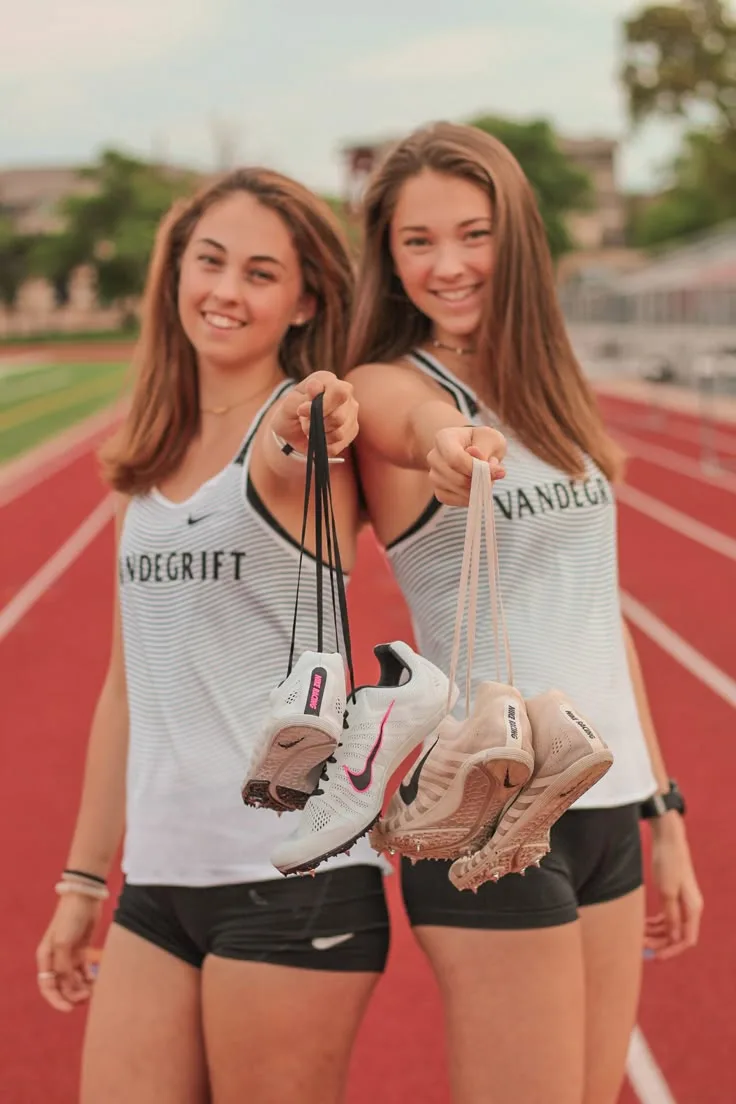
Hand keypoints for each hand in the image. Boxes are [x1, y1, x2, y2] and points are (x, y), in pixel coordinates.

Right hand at [36, 894, 101, 1011]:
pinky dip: (88, 977)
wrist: (85, 897)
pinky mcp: (81, 950)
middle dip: (73, 994)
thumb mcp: (63, 944)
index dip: (57, 1001)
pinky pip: (83, 970)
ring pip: (73, 979)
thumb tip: (67, 986)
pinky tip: (95, 979)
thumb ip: (63, 967)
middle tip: (87, 997)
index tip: (70, 1009)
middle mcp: (55, 959)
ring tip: (93, 989)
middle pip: (61, 986)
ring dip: (82, 987)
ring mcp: (68, 955)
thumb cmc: (69, 919)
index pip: (47, 987)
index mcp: (45, 958)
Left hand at [272, 372, 357, 457]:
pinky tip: (319, 438)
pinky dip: (325, 445)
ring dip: (320, 436)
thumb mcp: (287, 406)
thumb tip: (314, 390)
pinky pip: (340, 443)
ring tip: (311, 430)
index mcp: (327, 380)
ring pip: (340, 433)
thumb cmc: (291, 413)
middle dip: (317, 425)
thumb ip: (300, 398)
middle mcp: (345, 394)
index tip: (302, 411)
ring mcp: (351, 412)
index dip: (322, 405)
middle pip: (338, 417)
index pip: (339, 392)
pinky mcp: (352, 429)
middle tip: (304, 423)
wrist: (293, 430)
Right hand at [427, 425, 506, 506]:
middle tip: (494, 475)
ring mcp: (434, 475)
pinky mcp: (438, 490)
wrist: (474, 449)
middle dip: (478, 480)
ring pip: (456, 490)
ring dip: (476, 489)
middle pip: (456, 477)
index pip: (455, 459)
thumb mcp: (491, 439)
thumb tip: (488, 466)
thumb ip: (487, 452)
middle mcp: (434, 457)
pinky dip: (468, 497)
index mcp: (444, 438)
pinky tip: (476, 488)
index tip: (496, 471)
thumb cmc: (482, 441)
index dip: (475, 469)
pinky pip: (452, 499)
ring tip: (485, 478)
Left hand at [645, 813, 702, 960]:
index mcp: (692, 909)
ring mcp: (681, 902)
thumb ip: (671, 916)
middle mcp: (689, 908)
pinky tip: (642, 925)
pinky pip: (665, 916)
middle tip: (640, 945)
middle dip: (659, 942)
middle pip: (676, 935)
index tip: (655, 957)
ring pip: (669, 927)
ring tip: (637, 935)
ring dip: (654, 933)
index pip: (686, 940)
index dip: (671, 951)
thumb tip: (674, 938)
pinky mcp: (672, 896)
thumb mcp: (667, 892)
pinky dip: (654, 923)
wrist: (668, 840)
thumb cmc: (669, 863)